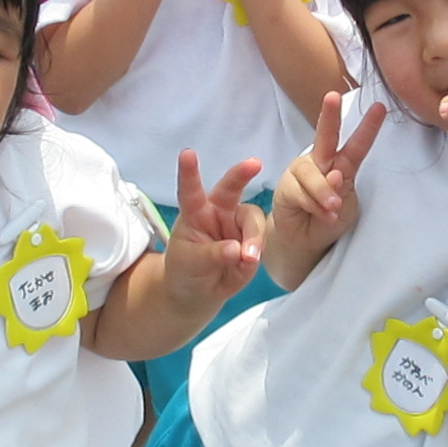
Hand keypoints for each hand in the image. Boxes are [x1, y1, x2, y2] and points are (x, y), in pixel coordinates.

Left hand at [162, 150, 266, 308]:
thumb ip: (213, 254)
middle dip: (242, 174)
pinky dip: (257, 253)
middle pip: (232, 188)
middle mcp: (219, 212)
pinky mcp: (252, 242)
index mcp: (195, 212)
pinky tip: (247, 264)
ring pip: (253, 220)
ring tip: (248, 258)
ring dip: (254, 238)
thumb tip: (239, 250)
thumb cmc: (185, 269)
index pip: (191, 190)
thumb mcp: (190, 262)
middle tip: (254, 164)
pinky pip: (262, 242)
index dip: (188, 172)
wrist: (198, 293)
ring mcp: (238, 226)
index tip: (187, 154)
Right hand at [269, 91, 385, 267]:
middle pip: (326, 136)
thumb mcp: (346, 207)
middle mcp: (321, 162)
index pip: (357, 145)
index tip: (380, 107)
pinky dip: (315, 207)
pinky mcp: (286, 186)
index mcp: (341, 164)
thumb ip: (342, 190)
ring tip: (333, 208)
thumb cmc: (329, 219)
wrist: (305, 240)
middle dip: (329, 115)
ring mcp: (302, 172)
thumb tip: (334, 175)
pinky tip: (322, 215)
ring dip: (324, 191)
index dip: (368, 127)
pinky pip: (302, 193)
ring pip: (313, 173)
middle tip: (332, 97)